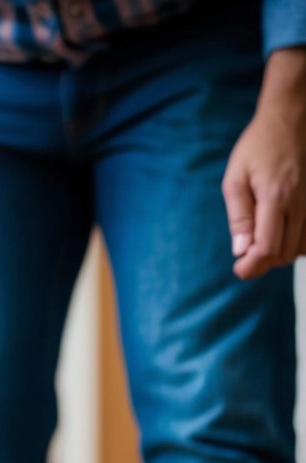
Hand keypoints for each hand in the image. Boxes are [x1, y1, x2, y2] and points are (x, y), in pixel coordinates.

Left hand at [223, 48, 305, 279]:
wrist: (294, 119)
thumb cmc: (259, 146)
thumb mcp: (236, 178)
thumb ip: (239, 215)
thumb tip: (240, 250)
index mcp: (276, 197)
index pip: (268, 247)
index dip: (252, 266)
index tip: (239, 270)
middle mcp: (302, 203)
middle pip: (285, 253)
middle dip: (263, 262)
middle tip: (245, 257)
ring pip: (302, 248)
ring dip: (280, 254)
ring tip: (261, 243)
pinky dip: (297, 244)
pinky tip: (281, 234)